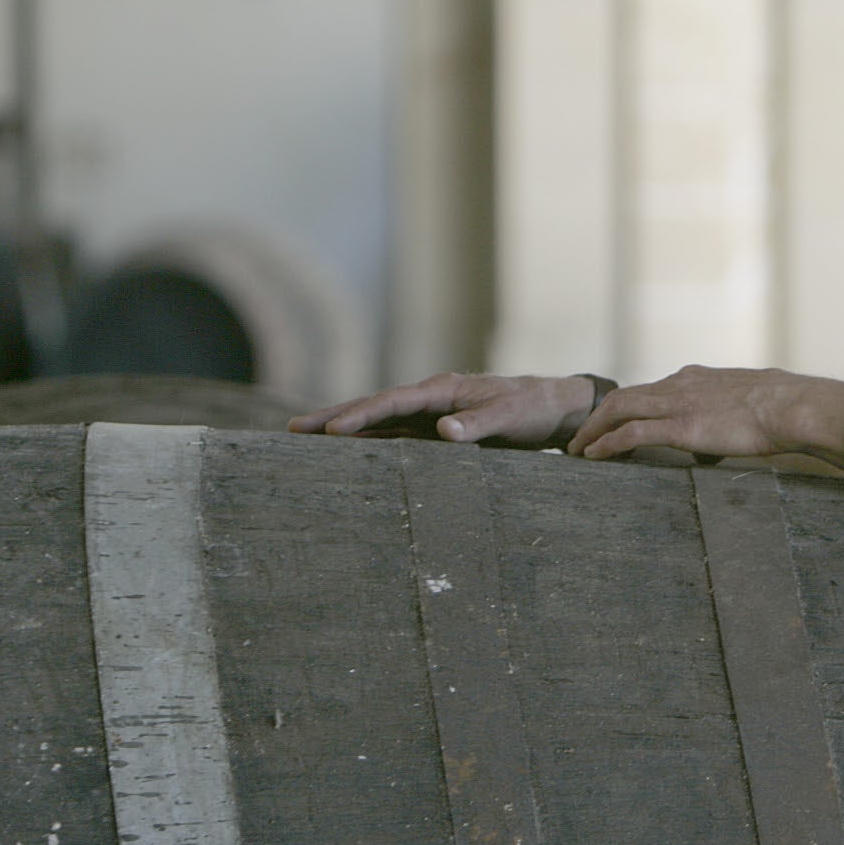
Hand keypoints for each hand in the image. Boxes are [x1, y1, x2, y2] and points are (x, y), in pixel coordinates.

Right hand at [288, 372, 600, 446]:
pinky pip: (394, 438)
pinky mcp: (434, 433)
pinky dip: (368, 443)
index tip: (332, 430)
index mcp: (443, 389)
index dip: (362, 415)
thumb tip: (444, 432)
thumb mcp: (509, 416)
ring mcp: (429, 416)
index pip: (394, 402)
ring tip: (304, 440)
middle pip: (374, 408)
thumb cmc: (531, 409)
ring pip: (378, 423)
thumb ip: (478, 425)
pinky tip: (345, 455)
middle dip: (334, 417)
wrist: (550, 409)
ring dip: (344, 431)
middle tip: (293, 429)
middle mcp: (430, 400)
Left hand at [565, 365, 843, 463]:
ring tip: (577, 449)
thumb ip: (733, 410)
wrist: (792, 406)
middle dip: (598, 417)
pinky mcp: (681, 426)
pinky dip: (607, 442)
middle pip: (625, 396)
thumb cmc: (783, 407)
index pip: (650, 390)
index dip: (627, 407)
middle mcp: (680, 385)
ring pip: (619, 409)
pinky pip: (632, 432)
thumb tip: (741, 426)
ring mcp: (678, 404)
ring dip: (593, 430)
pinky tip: (594, 455)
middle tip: (582, 438)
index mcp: (696, 378)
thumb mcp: (750, 400)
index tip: (614, 423)